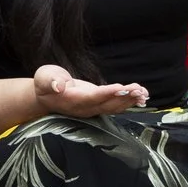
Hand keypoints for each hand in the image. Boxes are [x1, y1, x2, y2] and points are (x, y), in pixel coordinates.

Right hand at [31, 64, 148, 119]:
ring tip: (143, 93)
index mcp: (72, 100)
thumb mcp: (43, 77)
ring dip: (129, 100)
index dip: (107, 93)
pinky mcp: (98, 105)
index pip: (92, 97)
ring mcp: (92, 108)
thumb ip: (50, 81)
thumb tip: (58, 86)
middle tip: (139, 89)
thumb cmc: (45, 83)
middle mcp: (84, 108)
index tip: (121, 87)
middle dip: (124, 97)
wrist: (45, 96)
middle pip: (107, 104)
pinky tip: (140, 96)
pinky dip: (128, 101)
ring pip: (113, 107)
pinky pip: (115, 106)